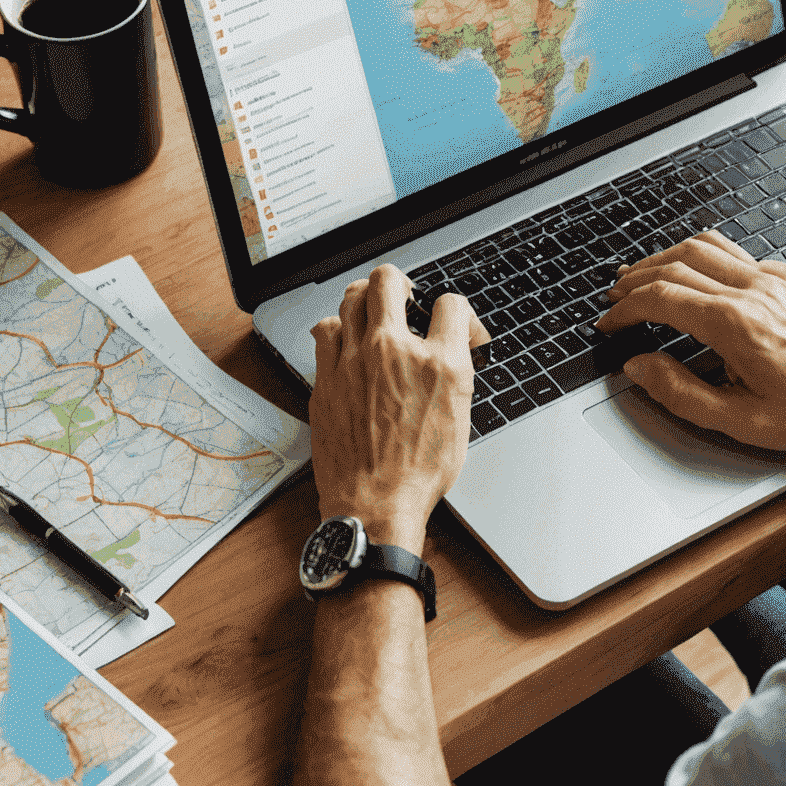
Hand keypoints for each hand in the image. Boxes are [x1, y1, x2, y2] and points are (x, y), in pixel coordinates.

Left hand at [309, 265, 486, 552]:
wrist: (375, 505)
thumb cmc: (419, 474)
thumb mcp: (461, 420)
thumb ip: (455, 374)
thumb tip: (452, 352)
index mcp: (440, 364)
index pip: (451, 304)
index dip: (456, 312)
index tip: (453, 324)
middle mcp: (395, 352)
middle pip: (388, 280)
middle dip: (400, 282)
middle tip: (404, 297)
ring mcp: (354, 362)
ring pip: (351, 297)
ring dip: (365, 300)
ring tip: (372, 314)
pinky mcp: (326, 379)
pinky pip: (325, 330)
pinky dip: (337, 329)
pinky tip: (344, 341)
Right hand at [599, 232, 785, 450]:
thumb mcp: (747, 422)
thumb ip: (684, 394)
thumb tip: (642, 369)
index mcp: (736, 325)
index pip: (662, 298)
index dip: (625, 309)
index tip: (610, 323)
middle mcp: (752, 291)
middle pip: (675, 263)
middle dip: (636, 279)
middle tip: (615, 299)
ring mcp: (771, 279)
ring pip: (702, 246)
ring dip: (664, 257)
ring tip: (642, 277)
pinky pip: (731, 251)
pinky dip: (698, 255)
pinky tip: (693, 274)